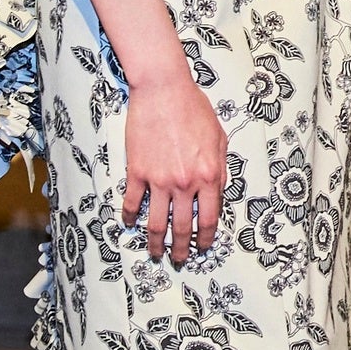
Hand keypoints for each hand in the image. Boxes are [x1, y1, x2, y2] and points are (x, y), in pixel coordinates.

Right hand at [125, 64, 230, 262]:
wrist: (163, 90)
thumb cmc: (193, 109)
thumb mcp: (219, 138)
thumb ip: (220, 168)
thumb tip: (218, 190)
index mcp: (209, 175)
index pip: (210, 218)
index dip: (206, 238)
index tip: (203, 248)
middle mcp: (185, 183)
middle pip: (183, 227)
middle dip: (182, 248)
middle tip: (180, 259)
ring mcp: (159, 179)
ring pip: (156, 222)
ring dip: (156, 242)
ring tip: (156, 253)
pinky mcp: (137, 171)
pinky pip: (133, 202)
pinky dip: (131, 217)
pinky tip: (130, 224)